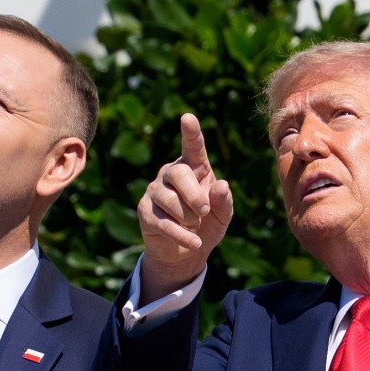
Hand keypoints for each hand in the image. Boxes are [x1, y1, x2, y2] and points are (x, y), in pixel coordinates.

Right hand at [137, 113, 232, 302]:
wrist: (187, 253)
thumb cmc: (207, 225)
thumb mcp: (223, 214)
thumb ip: (224, 200)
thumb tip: (222, 185)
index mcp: (193, 167)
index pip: (192, 146)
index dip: (191, 132)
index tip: (188, 118)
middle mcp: (170, 173)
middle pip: (179, 174)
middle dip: (195, 197)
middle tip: (204, 212)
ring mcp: (155, 191)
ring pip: (170, 200)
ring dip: (188, 218)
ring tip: (194, 225)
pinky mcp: (145, 211)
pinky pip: (164, 222)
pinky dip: (182, 235)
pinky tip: (194, 242)